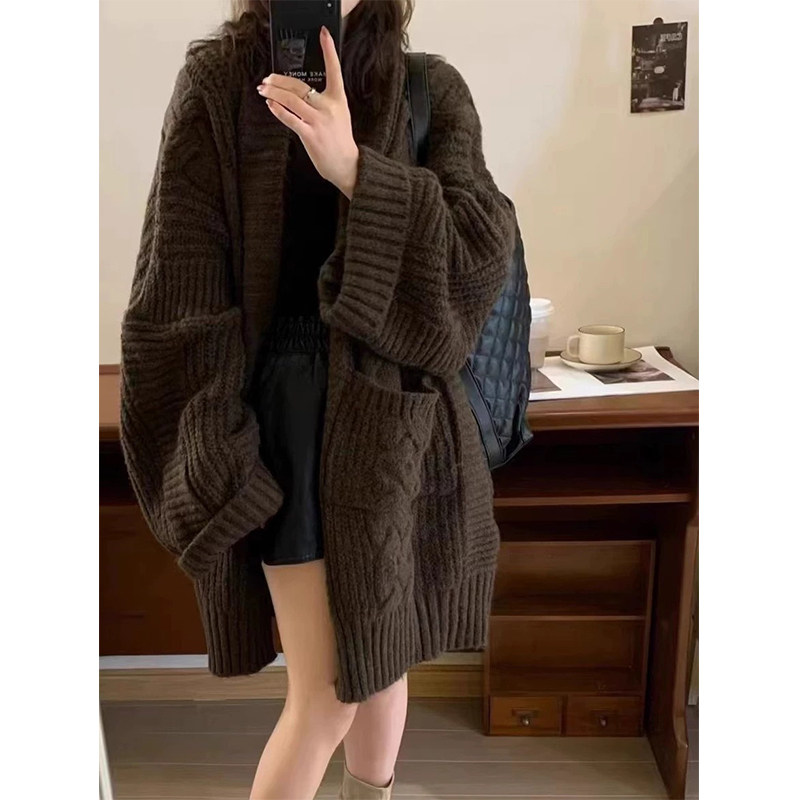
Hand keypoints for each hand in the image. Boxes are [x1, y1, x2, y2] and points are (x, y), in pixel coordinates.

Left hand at [257, 25, 358, 198]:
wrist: (347, 165)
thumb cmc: (341, 141)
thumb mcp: (340, 114)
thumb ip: (323, 101)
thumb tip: (300, 92)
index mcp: (338, 99)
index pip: (334, 70)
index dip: (329, 51)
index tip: (323, 34)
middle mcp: (328, 107)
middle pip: (300, 85)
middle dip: (280, 80)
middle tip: (267, 78)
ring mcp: (318, 121)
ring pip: (291, 100)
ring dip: (273, 93)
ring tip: (263, 89)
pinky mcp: (309, 135)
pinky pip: (289, 118)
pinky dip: (278, 110)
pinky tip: (271, 105)